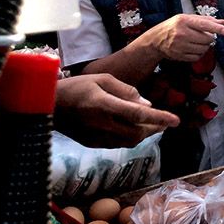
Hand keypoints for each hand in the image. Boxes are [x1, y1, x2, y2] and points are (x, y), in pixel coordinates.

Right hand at [55, 74, 178, 147]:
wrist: (47, 105)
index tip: (176, 121)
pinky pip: (118, 144)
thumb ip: (126, 91)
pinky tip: (133, 130)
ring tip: (153, 127)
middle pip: (137, 132)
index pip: (138, 114)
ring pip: (129, 141)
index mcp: (105, 105)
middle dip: (154, 128)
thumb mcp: (102, 79)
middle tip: (165, 123)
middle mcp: (102, 123)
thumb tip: (147, 105)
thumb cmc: (76, 87)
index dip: (159, 118)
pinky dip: (130, 138)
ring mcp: (96, 136)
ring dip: (144, 135)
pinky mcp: (92, 143)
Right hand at [143, 14, 223, 61]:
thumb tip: (222, 22)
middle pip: (206, 39)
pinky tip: (194, 48)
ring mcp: (179, 46)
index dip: (216, 29)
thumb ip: (205, 20)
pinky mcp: (179, 55)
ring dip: (205, 46)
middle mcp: (181, 33)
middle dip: (210, 38)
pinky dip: (199, 53)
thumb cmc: (174, 26)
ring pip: (204, 49)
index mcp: (184, 21)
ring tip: (198, 42)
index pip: (204, 25)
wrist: (157, 39)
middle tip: (204, 36)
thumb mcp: (187, 18)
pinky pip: (197, 57)